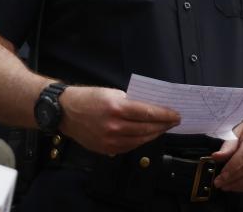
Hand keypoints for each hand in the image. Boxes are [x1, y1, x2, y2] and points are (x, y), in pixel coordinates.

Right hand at [59, 86, 180, 154]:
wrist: (65, 112)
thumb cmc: (89, 98)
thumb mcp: (112, 93)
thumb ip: (132, 102)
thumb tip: (152, 108)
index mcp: (117, 108)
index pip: (148, 113)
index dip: (165, 115)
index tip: (176, 114)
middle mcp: (114, 126)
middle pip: (147, 128)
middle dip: (164, 125)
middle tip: (174, 122)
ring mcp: (110, 140)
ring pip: (140, 140)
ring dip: (154, 134)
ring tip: (163, 128)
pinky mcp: (106, 149)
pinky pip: (129, 147)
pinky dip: (141, 141)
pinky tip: (147, 135)